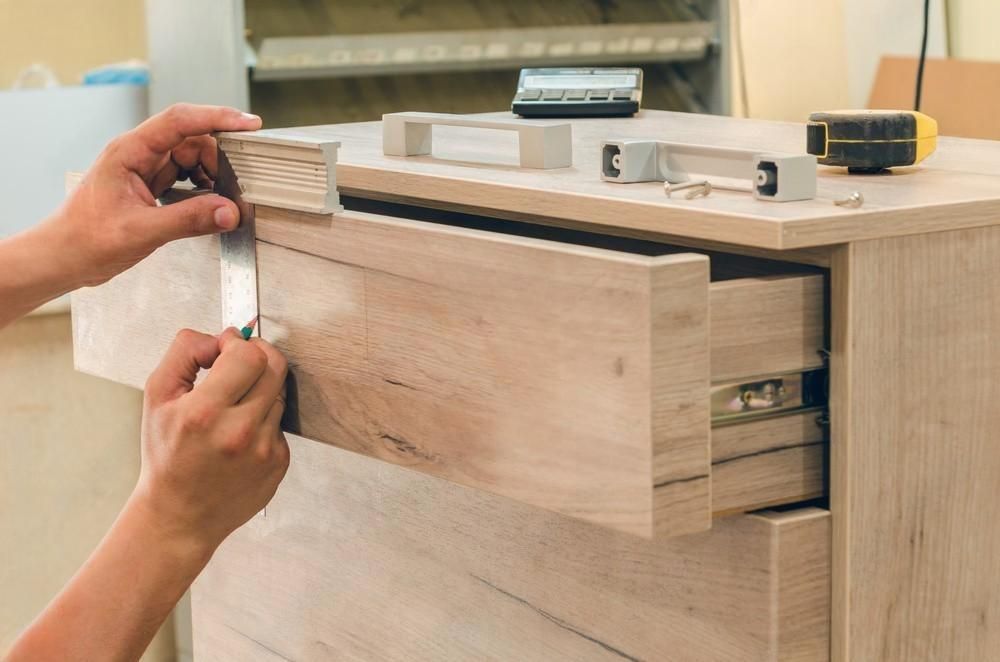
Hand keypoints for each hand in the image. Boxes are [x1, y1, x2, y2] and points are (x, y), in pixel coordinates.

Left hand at [47, 103, 261, 286]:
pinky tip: (208, 205)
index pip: (180, 121)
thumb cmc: (85, 239)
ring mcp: (145, 170)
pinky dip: (203, 189)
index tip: (247, 124)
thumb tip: (228, 211)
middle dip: (218, 159)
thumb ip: (188, 220)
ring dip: (211, 176)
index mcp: (129, 151)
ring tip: (221, 199)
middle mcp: (138, 155)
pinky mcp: (151, 187)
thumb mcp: (141, 231)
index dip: (217, 117)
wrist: (63, 257)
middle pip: (191, 140)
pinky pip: (186, 178)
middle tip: (236, 185)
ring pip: (191, 159)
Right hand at [132, 327, 289, 557]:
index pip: (248, 355)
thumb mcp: (157, 398)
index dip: (239, 343)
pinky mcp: (280, 462)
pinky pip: (280, 422)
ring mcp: (265, 449)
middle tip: (239, 362)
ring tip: (232, 407)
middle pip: (275, 366)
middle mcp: (240, 432)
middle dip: (258, 355)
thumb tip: (220, 336)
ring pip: (279, 392)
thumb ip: (185, 354)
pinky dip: (263, 419)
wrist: (179, 515)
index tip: (226, 347)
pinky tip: (240, 434)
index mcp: (205, 413)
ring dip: (260, 389)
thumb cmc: (166, 456)